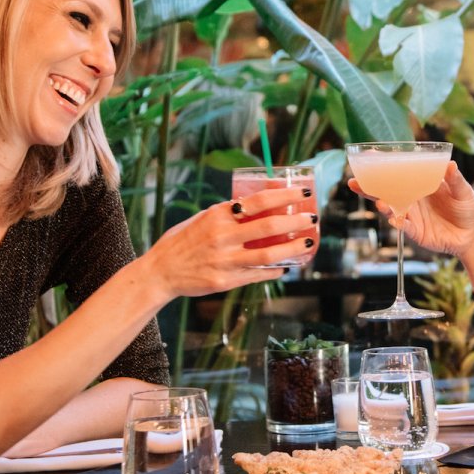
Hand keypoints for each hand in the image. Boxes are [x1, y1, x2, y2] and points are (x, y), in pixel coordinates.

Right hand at [146, 185, 316, 297]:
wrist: (161, 271)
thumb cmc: (182, 241)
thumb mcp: (202, 218)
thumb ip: (227, 214)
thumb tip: (257, 204)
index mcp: (218, 215)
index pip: (258, 201)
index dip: (284, 196)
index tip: (302, 192)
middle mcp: (223, 236)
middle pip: (268, 227)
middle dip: (295, 221)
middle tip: (312, 218)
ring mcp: (225, 260)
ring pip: (268, 255)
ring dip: (292, 249)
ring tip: (307, 244)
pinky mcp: (225, 281)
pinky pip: (257, 275)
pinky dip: (275, 270)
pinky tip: (286, 266)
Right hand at [349, 162, 473, 257]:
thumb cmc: (468, 209)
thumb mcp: (463, 191)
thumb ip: (455, 179)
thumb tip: (450, 165)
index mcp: (420, 185)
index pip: (398, 173)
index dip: (383, 166)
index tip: (368, 156)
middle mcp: (412, 199)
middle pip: (386, 191)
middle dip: (368, 187)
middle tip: (353, 181)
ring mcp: (412, 216)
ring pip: (391, 209)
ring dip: (383, 205)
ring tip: (380, 201)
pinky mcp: (416, 232)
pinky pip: (404, 227)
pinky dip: (398, 222)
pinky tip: (393, 218)